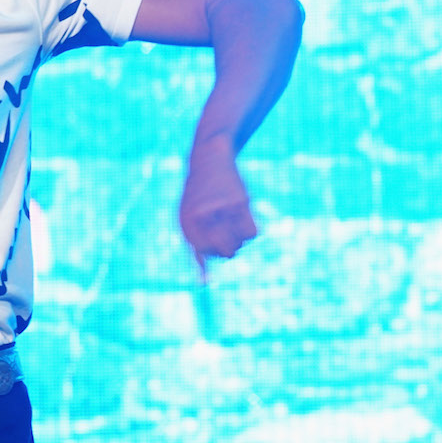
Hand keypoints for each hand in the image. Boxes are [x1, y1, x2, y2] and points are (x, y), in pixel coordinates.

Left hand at [178, 139, 257, 281]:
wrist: (208, 159)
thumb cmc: (197, 196)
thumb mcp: (187, 219)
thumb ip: (195, 250)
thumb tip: (204, 283)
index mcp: (188, 222)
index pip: (207, 254)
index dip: (214, 250)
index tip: (214, 238)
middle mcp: (203, 217)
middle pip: (228, 253)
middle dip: (230, 247)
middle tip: (226, 230)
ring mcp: (222, 209)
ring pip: (242, 242)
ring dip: (241, 236)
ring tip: (232, 220)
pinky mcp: (240, 201)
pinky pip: (254, 232)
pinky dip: (253, 229)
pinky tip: (245, 217)